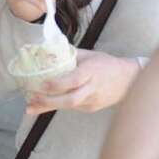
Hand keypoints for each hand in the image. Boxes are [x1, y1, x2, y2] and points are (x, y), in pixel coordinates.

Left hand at [24, 50, 139, 114]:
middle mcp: (93, 88)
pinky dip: (57, 105)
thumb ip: (69, 54)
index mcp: (92, 71)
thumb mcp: (89, 55)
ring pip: (69, 106)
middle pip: (71, 99)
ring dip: (49, 106)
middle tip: (31, 99)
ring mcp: (93, 101)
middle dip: (49, 101)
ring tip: (30, 106)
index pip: (74, 80)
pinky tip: (43, 105)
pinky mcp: (92, 108)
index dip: (57, 84)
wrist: (129, 80)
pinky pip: (72, 107)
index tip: (41, 84)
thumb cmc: (106, 64)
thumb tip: (46, 50)